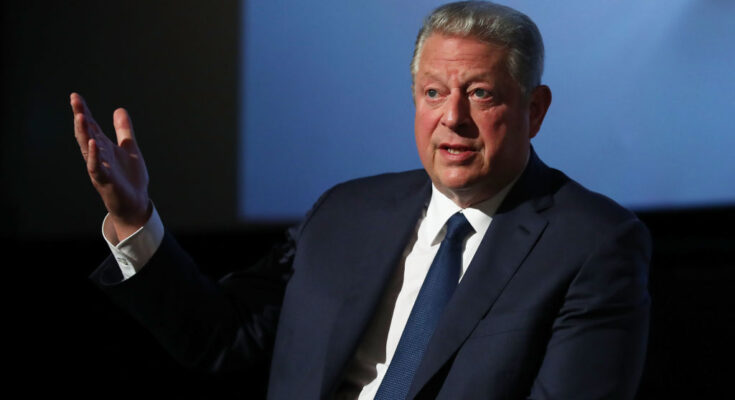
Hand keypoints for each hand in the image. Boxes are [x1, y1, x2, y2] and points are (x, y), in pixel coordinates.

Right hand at [71, 92, 150, 240]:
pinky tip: (93, 143)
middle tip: (75, 101)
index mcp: (104, 147)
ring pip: (88, 148)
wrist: (135, 202)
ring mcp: (100, 167)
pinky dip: (95, 156)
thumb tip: (119, 109)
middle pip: (86, 133)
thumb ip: (123, 130)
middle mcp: (98, 155)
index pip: (92, 126)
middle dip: (81, 117)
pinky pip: (97, 167)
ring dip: (84, 133)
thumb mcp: (129, 148)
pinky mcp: (105, 180)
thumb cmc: (129, 177)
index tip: (75, 96)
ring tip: (81, 116)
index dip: (84, 111)